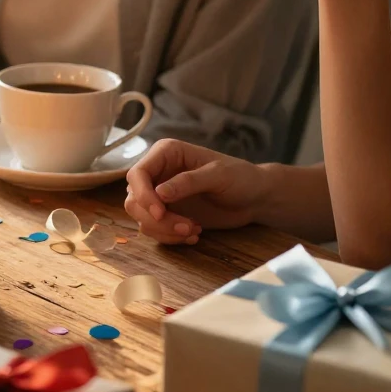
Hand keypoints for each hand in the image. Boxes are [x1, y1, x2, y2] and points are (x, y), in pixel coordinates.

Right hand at [124, 140, 269, 243]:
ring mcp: (160, 195)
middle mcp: (157, 173)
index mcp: (165, 154)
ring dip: (164, 230)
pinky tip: (193, 235)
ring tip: (193, 232)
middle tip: (185, 228)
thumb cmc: (241, 178)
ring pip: (141, 217)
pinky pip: (154, 229)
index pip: (137, 174)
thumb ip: (188, 182)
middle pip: (135, 200)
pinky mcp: (167, 214)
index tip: (160, 213)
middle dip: (156, 219)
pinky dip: (170, 237)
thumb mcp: (218, 175)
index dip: (143, 195)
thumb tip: (159, 193)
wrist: (255, 198)